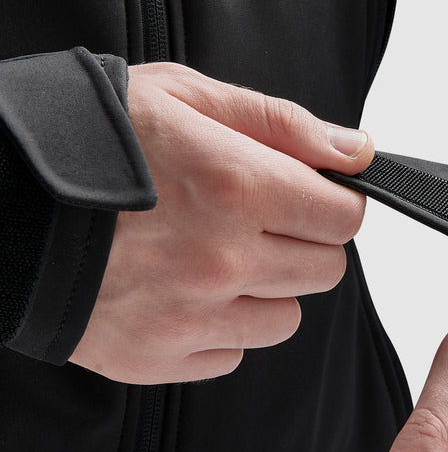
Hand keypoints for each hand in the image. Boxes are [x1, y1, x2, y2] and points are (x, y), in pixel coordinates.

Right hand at [69, 63, 373, 383]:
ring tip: (220, 254)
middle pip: (324, 270)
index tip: (311, 195)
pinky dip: (223, 325)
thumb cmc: (87, 138)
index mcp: (238, 186)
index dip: (334, 202)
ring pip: (286, 318)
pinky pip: (232, 353)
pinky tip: (185, 289)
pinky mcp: (155, 355)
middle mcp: (223, 259)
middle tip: (259, 218)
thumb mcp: (184, 95)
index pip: (343, 216)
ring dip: (269, 288)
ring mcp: (189, 315)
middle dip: (304, 240)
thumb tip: (356, 150)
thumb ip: (281, 124)